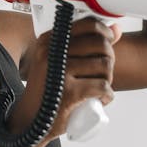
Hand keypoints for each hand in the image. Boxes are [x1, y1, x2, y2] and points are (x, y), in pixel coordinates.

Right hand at [7, 17, 121, 141]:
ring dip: (108, 79)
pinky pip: (103, 87)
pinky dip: (107, 96)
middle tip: (101, 74)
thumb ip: (85, 42)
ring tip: (97, 88)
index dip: (105, 32)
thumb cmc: (48, 90)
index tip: (108, 42)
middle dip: (108, 59)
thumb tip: (117, 28)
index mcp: (49, 41)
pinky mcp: (69, 92)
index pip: (88, 25)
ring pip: (104, 66)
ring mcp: (60, 72)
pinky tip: (100, 100)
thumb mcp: (58, 61)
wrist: (30, 121)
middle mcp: (52, 52)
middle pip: (100, 45)